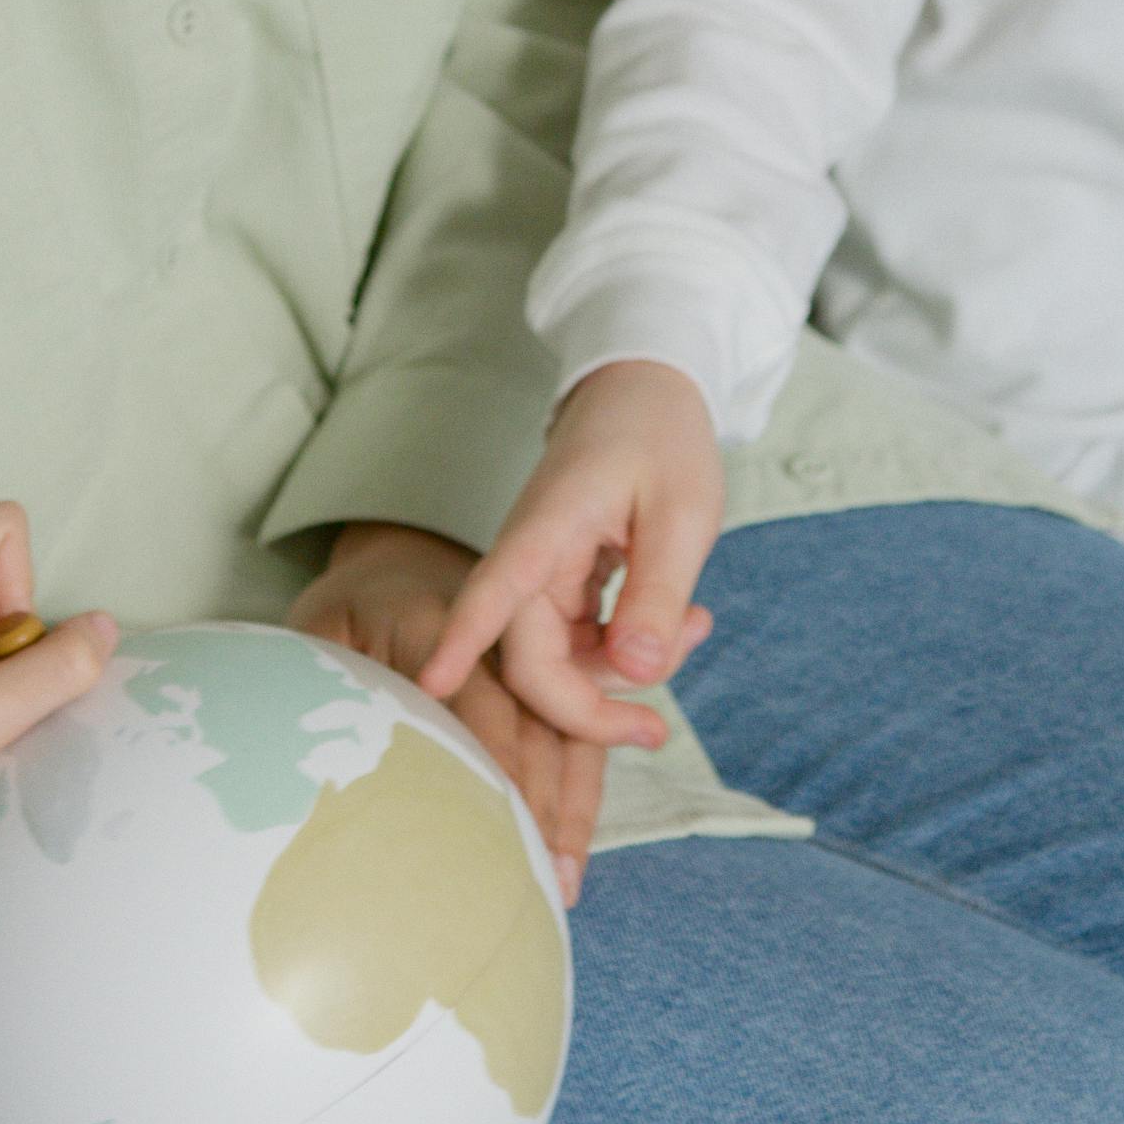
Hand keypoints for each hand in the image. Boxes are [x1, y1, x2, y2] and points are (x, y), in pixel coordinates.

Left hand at [291, 521, 605, 903]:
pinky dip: (575, 797)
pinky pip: (574, 742)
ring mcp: (532, 664)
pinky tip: (569, 854)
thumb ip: (325, 685)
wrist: (396, 566)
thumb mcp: (321, 634)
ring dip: (569, 812)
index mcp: (441, 620)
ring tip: (562, 886)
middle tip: (542, 878)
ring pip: (569, 739)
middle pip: (539, 723)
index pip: (480, 693)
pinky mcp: (546, 689)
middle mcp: (502, 640)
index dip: (495, 755)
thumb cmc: (348, 612)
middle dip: (543, 803)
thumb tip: (310, 755)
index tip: (504, 815)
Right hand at [420, 362, 720, 748]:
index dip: (459, 643)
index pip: (490, 594)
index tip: (427, 684)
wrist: (648, 392)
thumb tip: (636, 673)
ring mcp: (543, 578)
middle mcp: (531, 562)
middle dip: (592, 709)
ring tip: (696, 626)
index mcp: (546, 531)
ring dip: (626, 671)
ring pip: (563, 663)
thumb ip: (657, 594)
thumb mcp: (682, 514)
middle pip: (533, 664)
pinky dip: (630, 648)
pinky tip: (684, 622)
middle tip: (657, 731)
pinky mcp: (564, 587)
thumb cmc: (662, 439)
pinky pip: (584, 644)